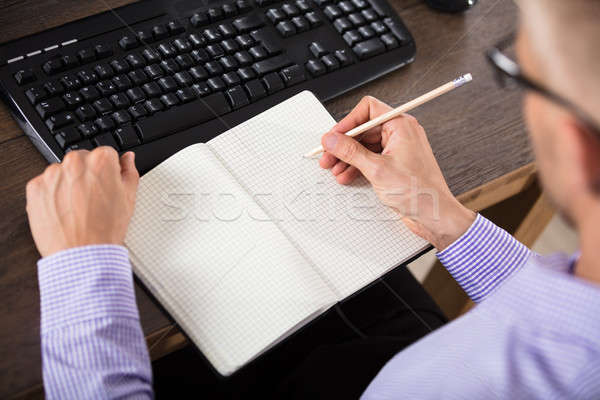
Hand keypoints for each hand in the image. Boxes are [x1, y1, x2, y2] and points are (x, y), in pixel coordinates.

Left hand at [26, 147, 138, 257]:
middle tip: (93, 199)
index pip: (105, 154)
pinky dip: (52, 195)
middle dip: (87, 175)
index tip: (106, 185)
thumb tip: (127, 159)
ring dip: (68, 184)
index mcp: (100, 161)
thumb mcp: (129, 199)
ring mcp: (52, 175)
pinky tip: (64, 211)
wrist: (82, 254)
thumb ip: (129, 172)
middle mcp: (75, 162)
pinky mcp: (35, 188)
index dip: (108, 171)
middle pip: (82, 160)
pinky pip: (45, 185)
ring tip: (77, 208)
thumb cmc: (105, 230)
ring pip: (62, 172)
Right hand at [320, 96, 474, 249]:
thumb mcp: (377, 169)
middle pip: (364, 130)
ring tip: (335, 169)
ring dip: (348, 157)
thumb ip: (351, 152)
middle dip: (344, 144)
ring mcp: (398, 149)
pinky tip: (347, 175)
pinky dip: (358, 166)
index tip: (334, 136)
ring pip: (365, 146)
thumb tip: (333, 140)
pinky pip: (371, 159)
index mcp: (401, 126)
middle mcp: (401, 134)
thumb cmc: (419, 191)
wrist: (434, 214)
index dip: (348, 122)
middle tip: (329, 155)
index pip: (368, 110)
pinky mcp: (395, 164)